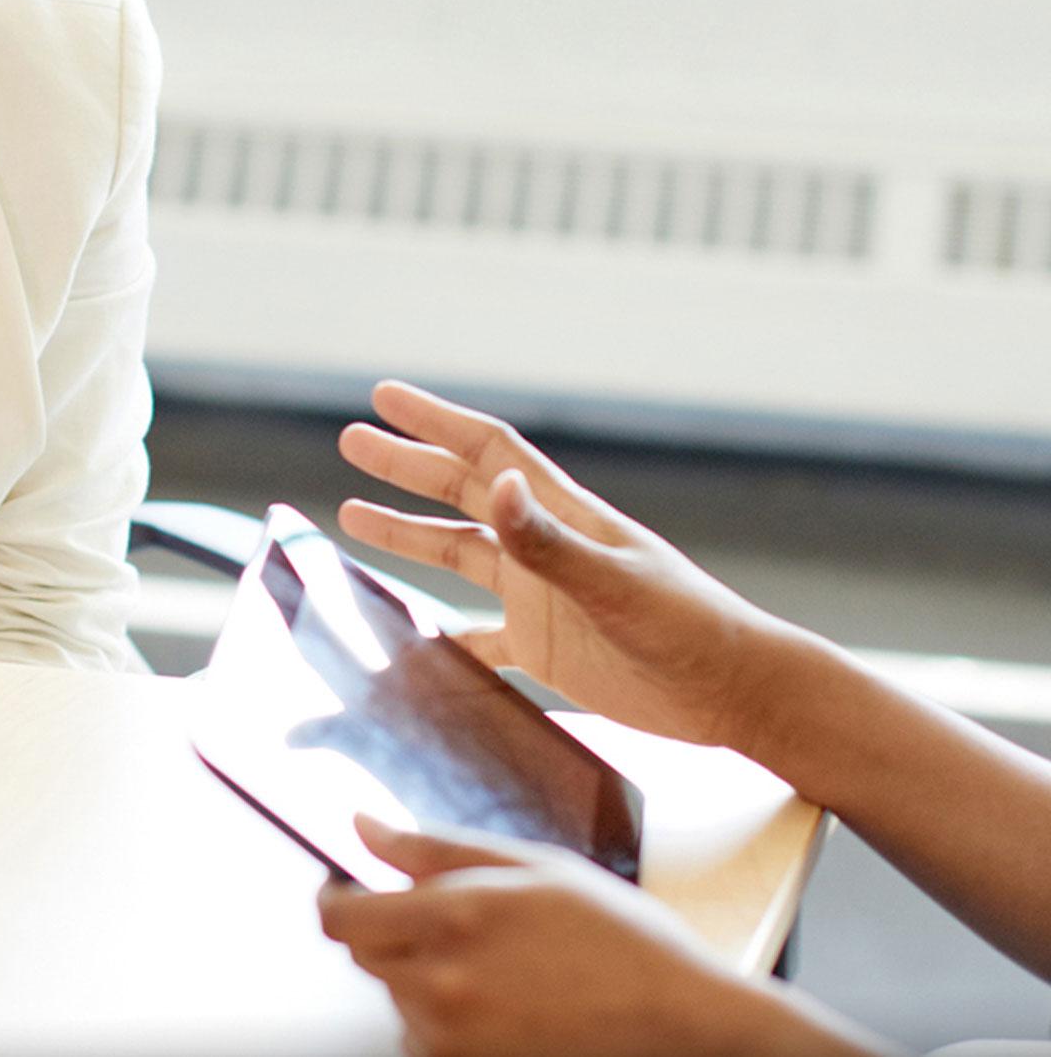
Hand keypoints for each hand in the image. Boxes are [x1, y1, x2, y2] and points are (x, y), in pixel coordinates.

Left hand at [319, 818, 840, 1056]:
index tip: (348, 885)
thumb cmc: (618, 935)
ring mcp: (457, 1035)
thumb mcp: (529, 865)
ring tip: (492, 961)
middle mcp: (443, 983)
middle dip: (386, 932)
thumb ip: (432, 848)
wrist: (680, 1015)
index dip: (335, 897)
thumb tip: (363, 826)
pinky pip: (427, 1037)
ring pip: (396, 998)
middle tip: (444, 920)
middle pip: (363, 958)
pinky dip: (445, 1016)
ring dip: (419, 976)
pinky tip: (499, 998)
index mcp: (452, 918)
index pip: (338, 917)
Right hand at [336, 381, 792, 754]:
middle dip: (407, 465)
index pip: (487, 451)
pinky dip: (441, 633)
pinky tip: (411, 636)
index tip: (384, 397)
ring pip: (460, 554)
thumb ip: (548, 541)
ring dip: (409, 533)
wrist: (737, 692)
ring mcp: (543, 597)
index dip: (435, 421)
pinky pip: (478, 636)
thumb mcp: (612, 583)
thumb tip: (495, 485)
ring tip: (353, 516)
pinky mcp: (547, 649)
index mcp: (563, 517)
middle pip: (462, 491)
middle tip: (352, 440)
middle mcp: (545, 548)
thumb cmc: (688, 629)